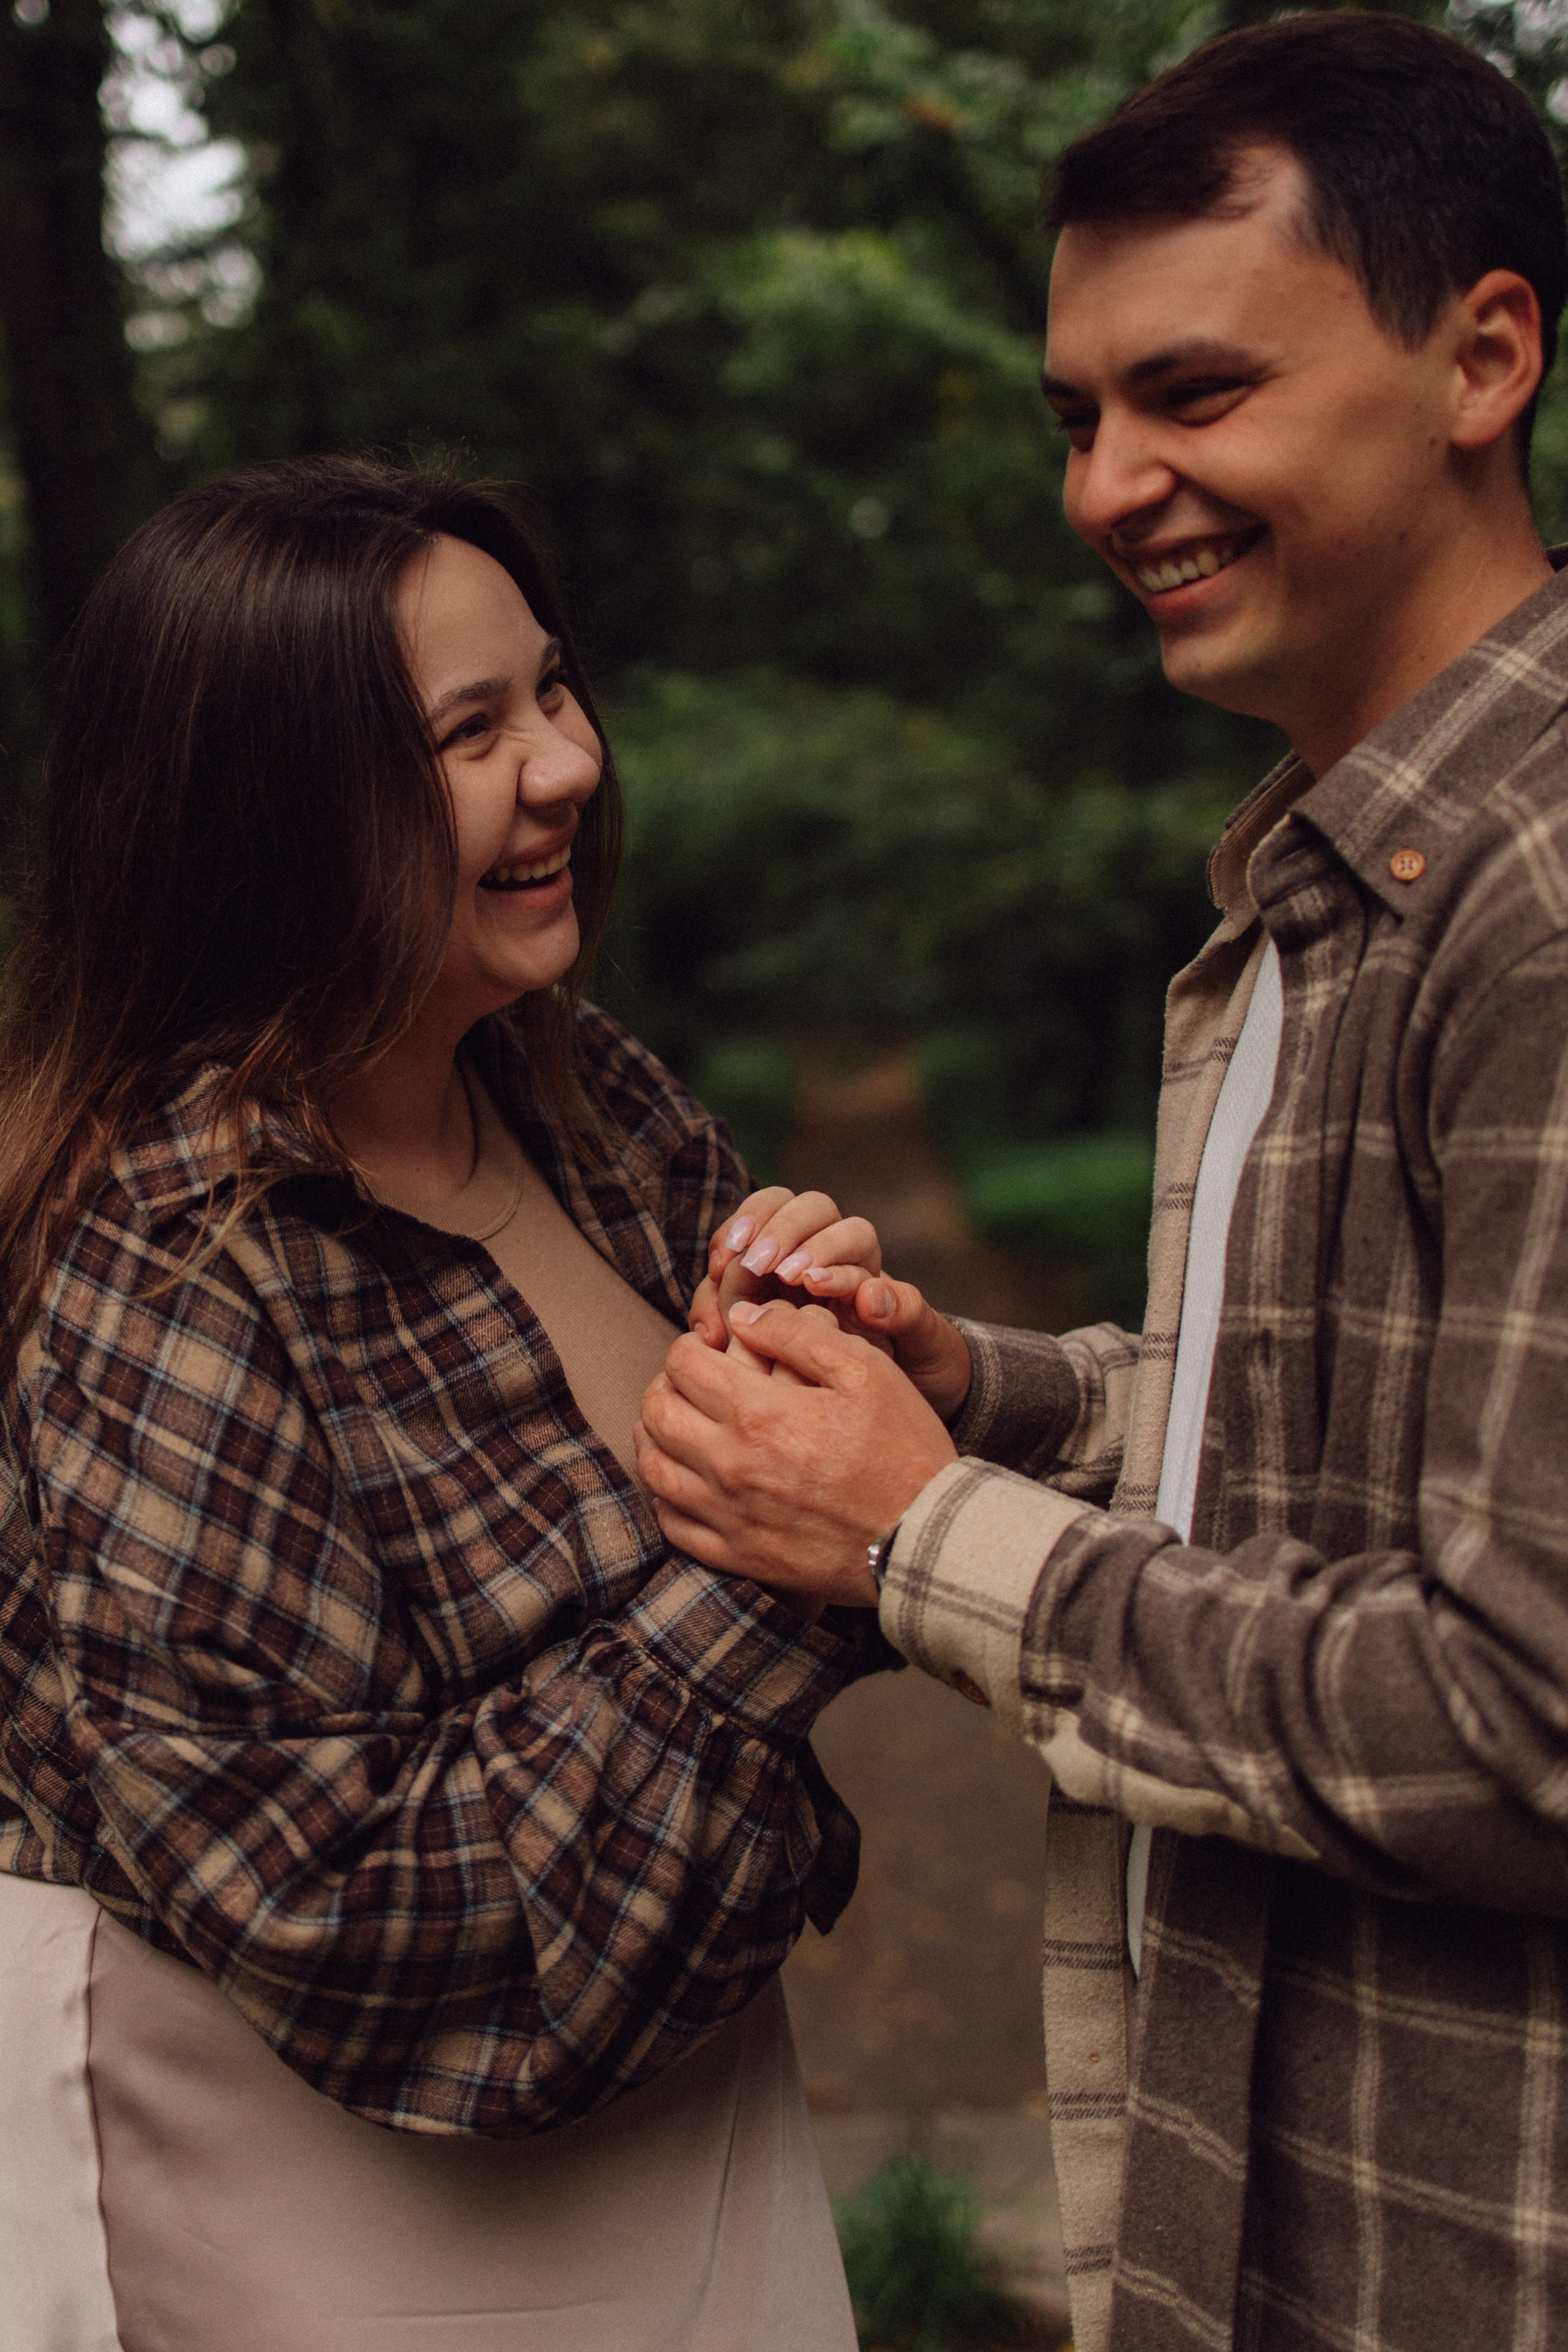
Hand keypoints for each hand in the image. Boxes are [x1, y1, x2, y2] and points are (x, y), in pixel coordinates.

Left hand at [635, 1297, 958, 1607]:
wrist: (925, 1536)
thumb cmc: (903, 1447)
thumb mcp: (866, 1370)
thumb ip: (798, 1335)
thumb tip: (743, 1317)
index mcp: (759, 1412)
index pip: (684, 1364)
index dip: (691, 1345)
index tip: (711, 1347)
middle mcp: (731, 1465)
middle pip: (657, 1412)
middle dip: (666, 1384)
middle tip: (690, 1381)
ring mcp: (730, 1515)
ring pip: (655, 1469)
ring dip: (656, 1436)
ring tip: (679, 1424)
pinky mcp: (738, 1555)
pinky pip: (673, 1524)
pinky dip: (666, 1496)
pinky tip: (686, 1479)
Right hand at [690, 1188, 972, 1421]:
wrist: (878, 1402)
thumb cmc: (909, 1363)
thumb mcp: (922, 1343)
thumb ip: (906, 1313)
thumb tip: (872, 1294)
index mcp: (867, 1259)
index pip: (849, 1232)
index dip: (826, 1249)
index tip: (807, 1280)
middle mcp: (823, 1250)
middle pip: (799, 1208)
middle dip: (779, 1231)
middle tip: (761, 1265)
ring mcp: (780, 1268)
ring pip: (755, 1226)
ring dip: (736, 1243)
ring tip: (725, 1274)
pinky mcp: (746, 1295)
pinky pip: (723, 1271)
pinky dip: (710, 1288)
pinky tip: (708, 1326)